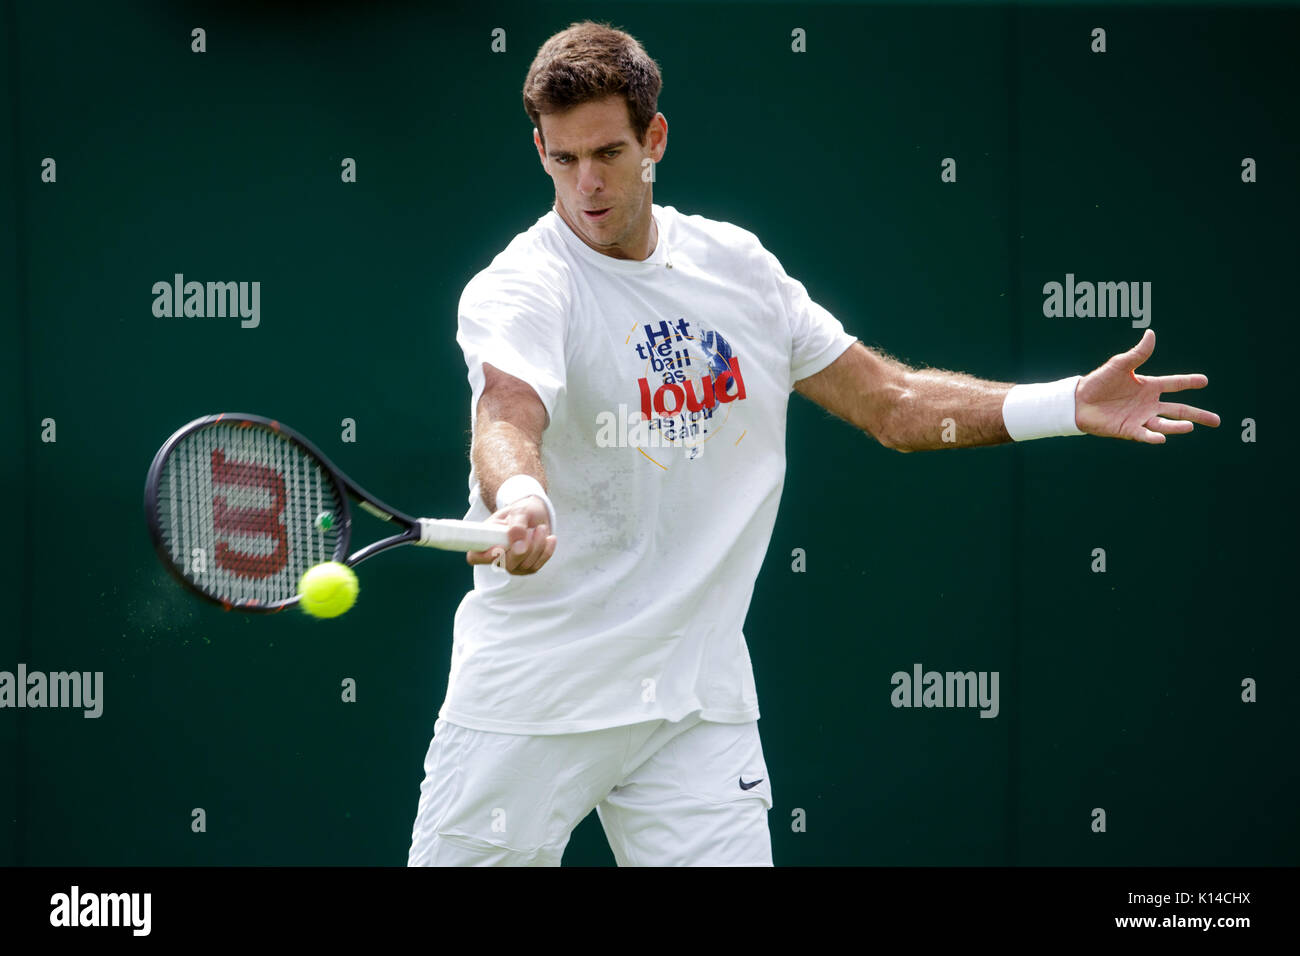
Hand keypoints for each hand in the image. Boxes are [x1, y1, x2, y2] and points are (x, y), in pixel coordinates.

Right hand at [466, 494, 556, 574]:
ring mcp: (511, 565)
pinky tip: (549, 538)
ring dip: (537, 545)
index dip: (484, 556)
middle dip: (523, 547)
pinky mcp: (527, 568)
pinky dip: (546, 551)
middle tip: (531, 530)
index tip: (500, 547)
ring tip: (541, 528)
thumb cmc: (521, 511)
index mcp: (484, 540)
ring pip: (524, 565)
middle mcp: (495, 556)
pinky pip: (537, 565)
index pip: (474, 556)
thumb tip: (518, 542)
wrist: (535, 515)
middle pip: (505, 564)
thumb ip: (517, 524)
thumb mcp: (519, 510)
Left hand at [1075, 329, 1220, 442]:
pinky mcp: (1128, 430)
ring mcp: (1140, 418)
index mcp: (1149, 386)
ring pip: (1164, 424)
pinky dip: (1152, 437)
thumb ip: (1137, 354)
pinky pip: (1143, 435)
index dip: (1189, 382)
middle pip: (1178, 410)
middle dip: (1197, 415)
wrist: (1078, 401)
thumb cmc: (1099, 381)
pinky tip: (1162, 438)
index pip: (1174, 384)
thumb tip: (1151, 334)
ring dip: (1177, 426)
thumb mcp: (1119, 365)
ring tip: (1190, 426)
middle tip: (1216, 421)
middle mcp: (1149, 404)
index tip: (1205, 381)